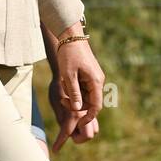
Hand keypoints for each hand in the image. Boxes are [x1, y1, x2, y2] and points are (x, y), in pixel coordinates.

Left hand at [50, 25, 103, 151]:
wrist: (70, 37)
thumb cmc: (69, 55)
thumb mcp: (68, 75)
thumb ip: (74, 93)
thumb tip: (77, 110)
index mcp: (96, 82)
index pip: (96, 106)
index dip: (88, 117)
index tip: (78, 123)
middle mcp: (97, 81)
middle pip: (90, 102)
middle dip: (77, 105)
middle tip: (62, 100)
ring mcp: (93, 78)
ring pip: (86, 96)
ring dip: (74, 97)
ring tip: (63, 88)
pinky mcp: (88, 75)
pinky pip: (83, 89)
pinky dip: (74, 90)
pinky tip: (66, 83)